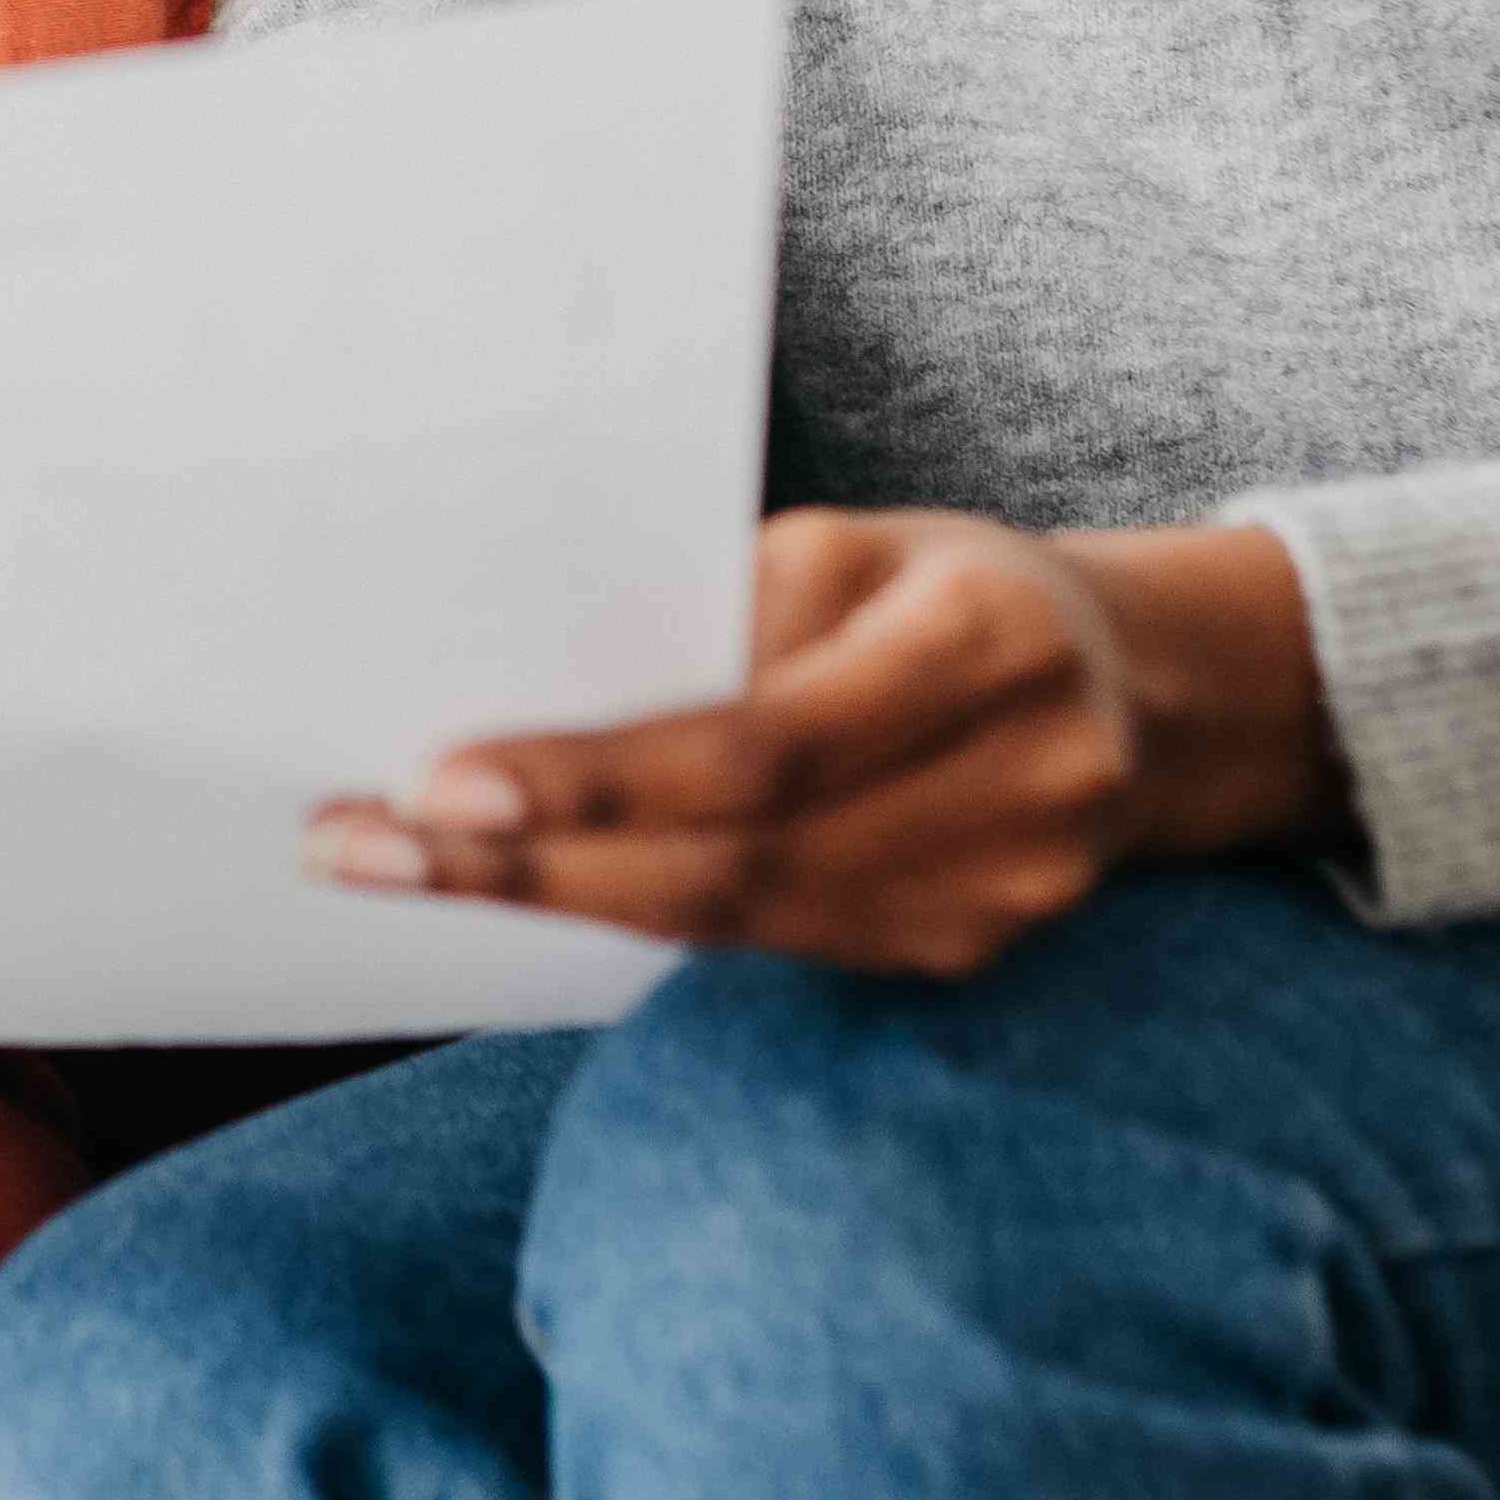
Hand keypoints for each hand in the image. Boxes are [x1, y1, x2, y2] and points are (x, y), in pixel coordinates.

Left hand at [307, 509, 1348, 981]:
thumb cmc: (953, 591)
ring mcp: (996, 898)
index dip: (598, 779)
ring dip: (548, 901)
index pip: (764, 743)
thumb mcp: (862, 544)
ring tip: (395, 866)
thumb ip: (731, 613)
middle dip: (526, 863)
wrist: (1140, 693)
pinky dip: (630, 915)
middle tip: (359, 844)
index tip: (441, 781)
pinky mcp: (958, 955)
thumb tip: (546, 690)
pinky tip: (520, 889)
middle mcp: (1013, 791)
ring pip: (734, 922)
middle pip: (732, 860)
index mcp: (989, 647)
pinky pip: (765, 946)